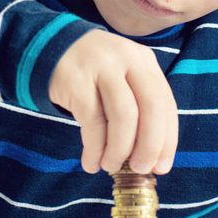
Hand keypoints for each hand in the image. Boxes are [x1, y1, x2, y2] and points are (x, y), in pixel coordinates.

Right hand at [47, 29, 178, 174]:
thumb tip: (153, 157)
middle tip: (140, 169)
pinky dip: (94, 148)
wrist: (49, 48)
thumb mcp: (122, 78)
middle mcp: (127, 59)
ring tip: (111, 166)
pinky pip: (92, 122)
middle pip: (151, 107)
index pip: (166, 103)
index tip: (162, 167)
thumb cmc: (93, 74)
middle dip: (149, 146)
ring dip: (120, 150)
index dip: (168, 139)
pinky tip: (91, 162)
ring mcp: (102, 67)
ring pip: (123, 116)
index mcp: (144, 60)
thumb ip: (139, 106)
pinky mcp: (76, 81)